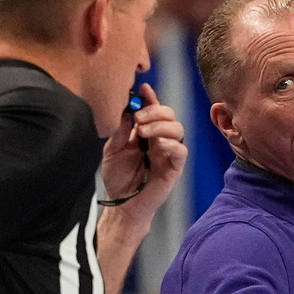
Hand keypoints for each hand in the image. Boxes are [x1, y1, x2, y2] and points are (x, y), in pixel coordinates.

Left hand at [100, 83, 186, 220]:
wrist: (122, 205)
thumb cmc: (118, 178)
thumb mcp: (112, 150)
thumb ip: (119, 131)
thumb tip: (126, 110)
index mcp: (145, 133)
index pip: (153, 110)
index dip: (150, 98)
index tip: (143, 88)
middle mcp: (159, 140)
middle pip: (169, 115)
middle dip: (155, 111)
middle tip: (138, 118)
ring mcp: (168, 153)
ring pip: (178, 129)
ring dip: (161, 125)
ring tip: (143, 132)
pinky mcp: (174, 168)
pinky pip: (181, 151)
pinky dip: (172, 143)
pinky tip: (158, 143)